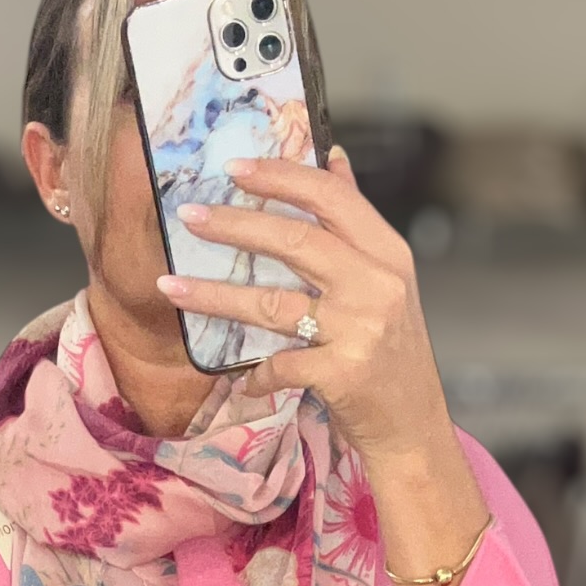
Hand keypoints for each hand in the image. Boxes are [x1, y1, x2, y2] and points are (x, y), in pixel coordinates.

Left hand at [155, 149, 447, 462]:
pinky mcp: (342, 374)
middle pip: (295, 240)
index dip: (280, 177)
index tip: (235, 168)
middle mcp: (376, 285)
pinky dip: (256, 376)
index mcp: (387, 253)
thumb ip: (356, 225)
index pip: (330, 197)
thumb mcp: (387, 281)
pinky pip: (280, 366)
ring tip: (172, 287)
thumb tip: (333, 159)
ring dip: (216, 295)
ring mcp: (360, 330)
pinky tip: (242, 382)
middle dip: (235, 225)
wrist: (413, 426)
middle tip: (190, 215)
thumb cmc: (393, 353)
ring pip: (273, 303)